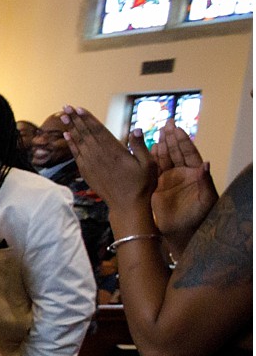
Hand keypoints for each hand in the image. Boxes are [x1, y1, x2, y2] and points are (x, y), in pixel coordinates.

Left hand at [61, 107, 155, 211]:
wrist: (126, 206)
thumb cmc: (141, 184)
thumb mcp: (148, 164)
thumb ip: (140, 145)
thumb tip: (136, 128)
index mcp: (115, 151)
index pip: (99, 130)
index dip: (88, 118)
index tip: (79, 108)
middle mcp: (100, 155)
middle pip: (85, 133)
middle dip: (75, 119)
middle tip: (65, 106)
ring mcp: (91, 164)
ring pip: (79, 142)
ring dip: (71, 128)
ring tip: (63, 116)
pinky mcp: (87, 172)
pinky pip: (76, 154)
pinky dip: (71, 144)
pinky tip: (66, 135)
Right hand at [149, 120, 216, 247]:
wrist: (181, 231)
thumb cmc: (197, 216)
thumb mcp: (206, 199)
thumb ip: (206, 182)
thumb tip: (206, 164)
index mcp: (194, 174)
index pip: (189, 153)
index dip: (183, 141)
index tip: (177, 129)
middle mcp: (181, 173)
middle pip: (176, 152)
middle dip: (172, 138)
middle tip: (167, 124)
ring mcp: (168, 179)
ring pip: (164, 158)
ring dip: (161, 145)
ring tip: (158, 132)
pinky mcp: (156, 186)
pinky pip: (153, 169)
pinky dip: (151, 158)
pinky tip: (149, 149)